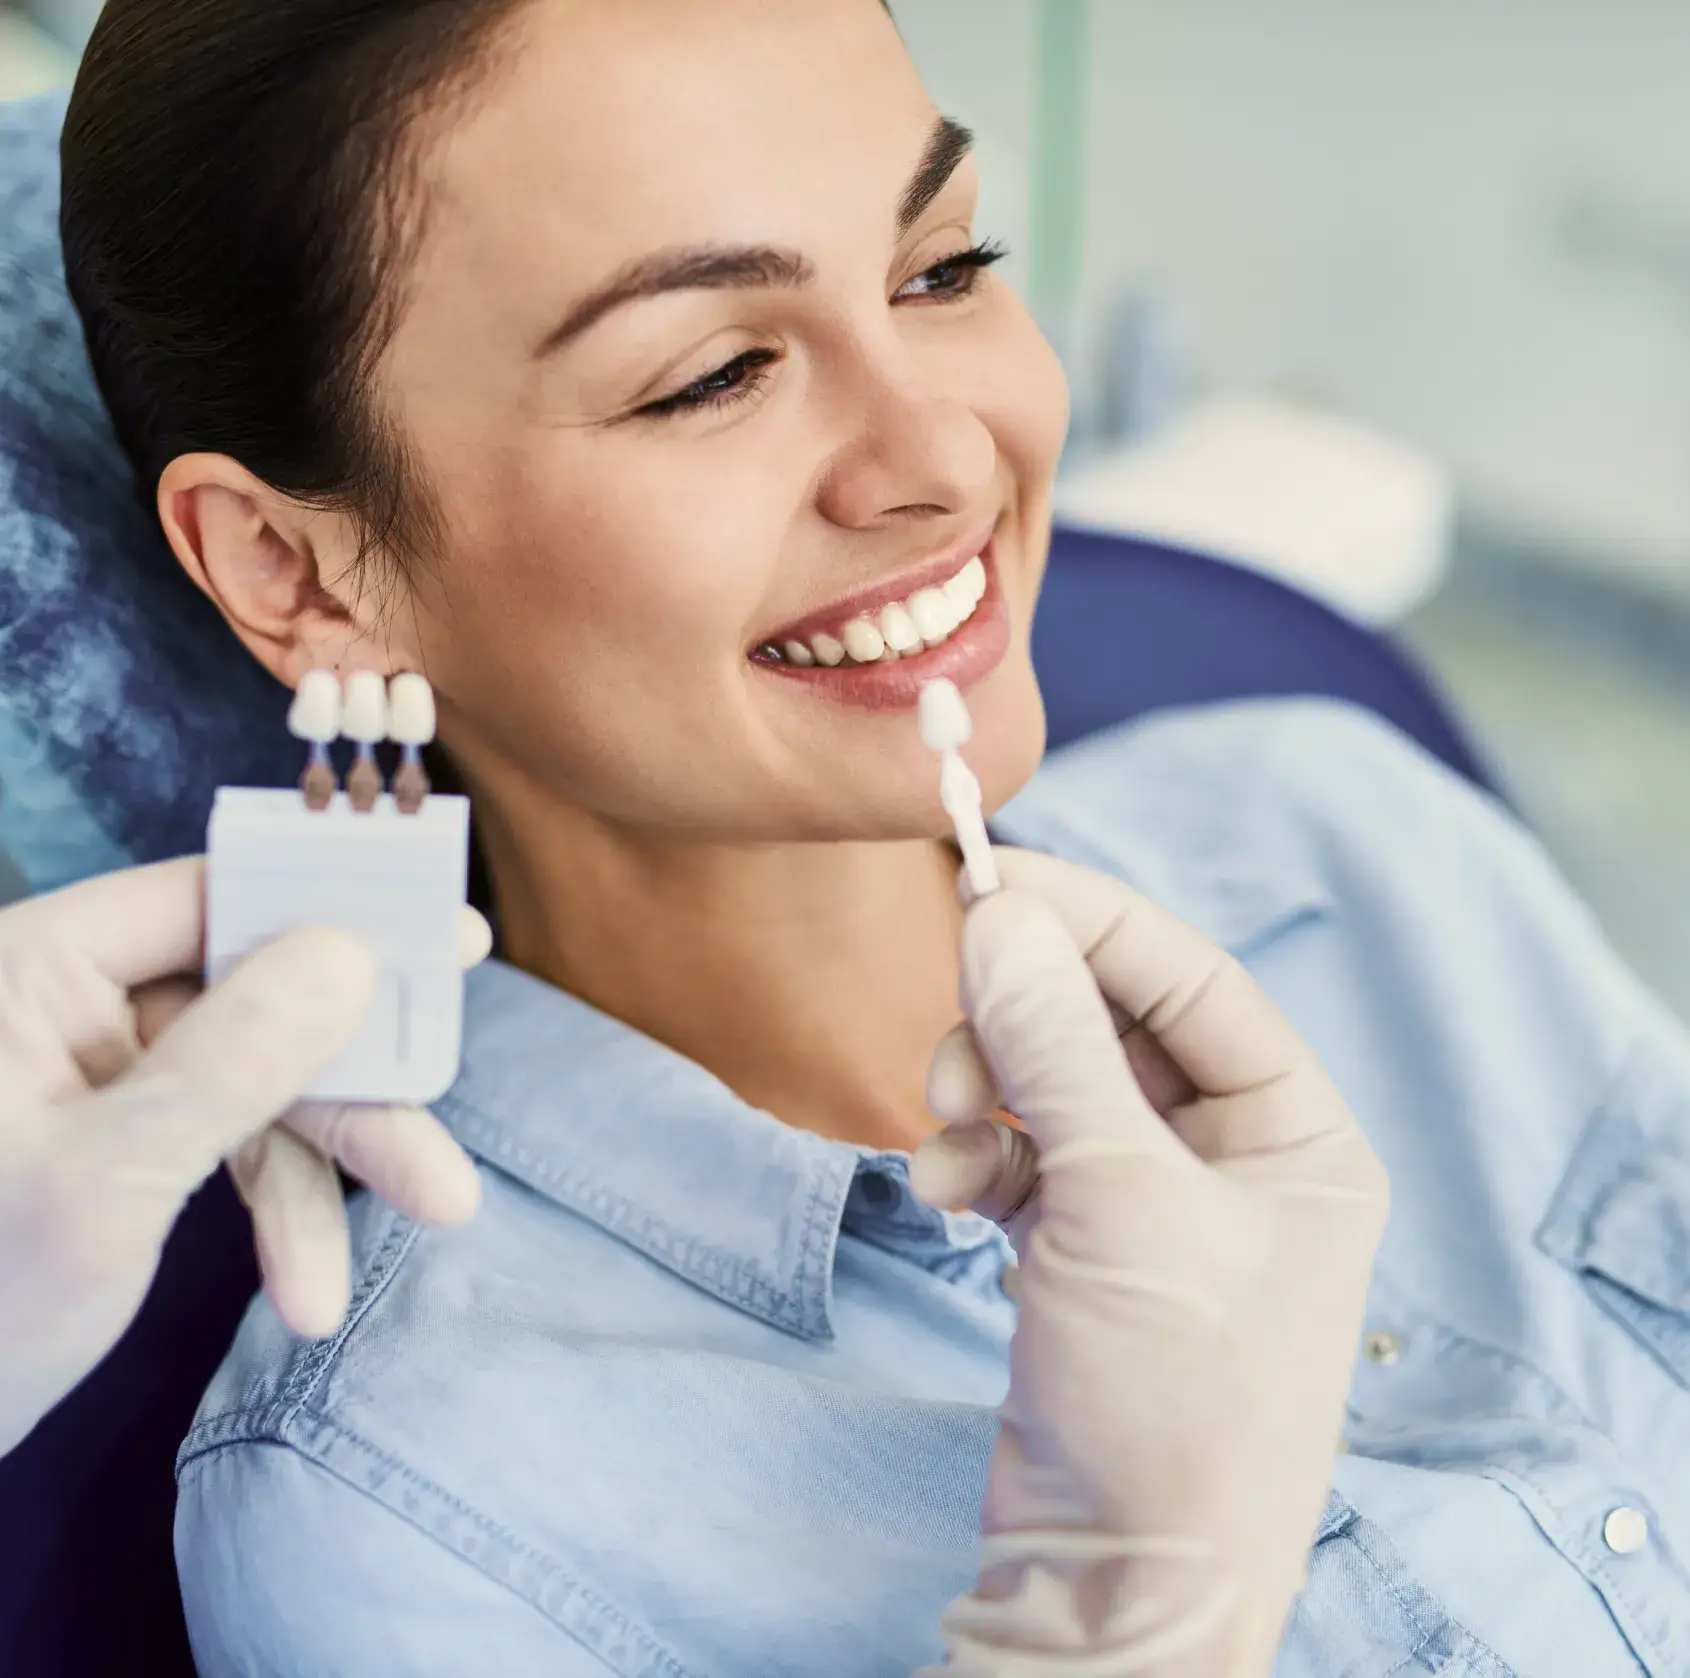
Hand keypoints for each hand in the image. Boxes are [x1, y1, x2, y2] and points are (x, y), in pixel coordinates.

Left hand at [0, 857, 489, 1456]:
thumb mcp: (106, 1184)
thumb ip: (230, 1061)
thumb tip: (351, 955)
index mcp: (35, 968)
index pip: (211, 901)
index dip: (338, 913)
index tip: (452, 938)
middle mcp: (72, 1001)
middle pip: (261, 1001)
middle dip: (357, 1085)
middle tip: (453, 1110)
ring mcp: (103, 1073)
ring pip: (265, 1078)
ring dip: (338, 1161)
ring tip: (432, 1214)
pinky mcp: (126, 1138)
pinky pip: (236, 1141)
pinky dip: (285, 1210)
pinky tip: (311, 1292)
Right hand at [910, 849, 1388, 1677]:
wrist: (1121, 1585)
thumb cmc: (1173, 1401)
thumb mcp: (1119, 1202)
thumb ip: (1054, 1046)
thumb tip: (999, 913)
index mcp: (1296, 1134)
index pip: (1190, 979)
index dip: (1090, 923)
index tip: (988, 885)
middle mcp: (1235, 1158)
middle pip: (1112, 1025)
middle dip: (1021, 1020)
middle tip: (948, 1036)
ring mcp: (1155, 1205)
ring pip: (1053, 1085)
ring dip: (986, 1089)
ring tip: (941, 1131)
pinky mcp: (1085, 1250)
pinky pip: (1021, 1156)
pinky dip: (975, 1158)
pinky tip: (947, 1194)